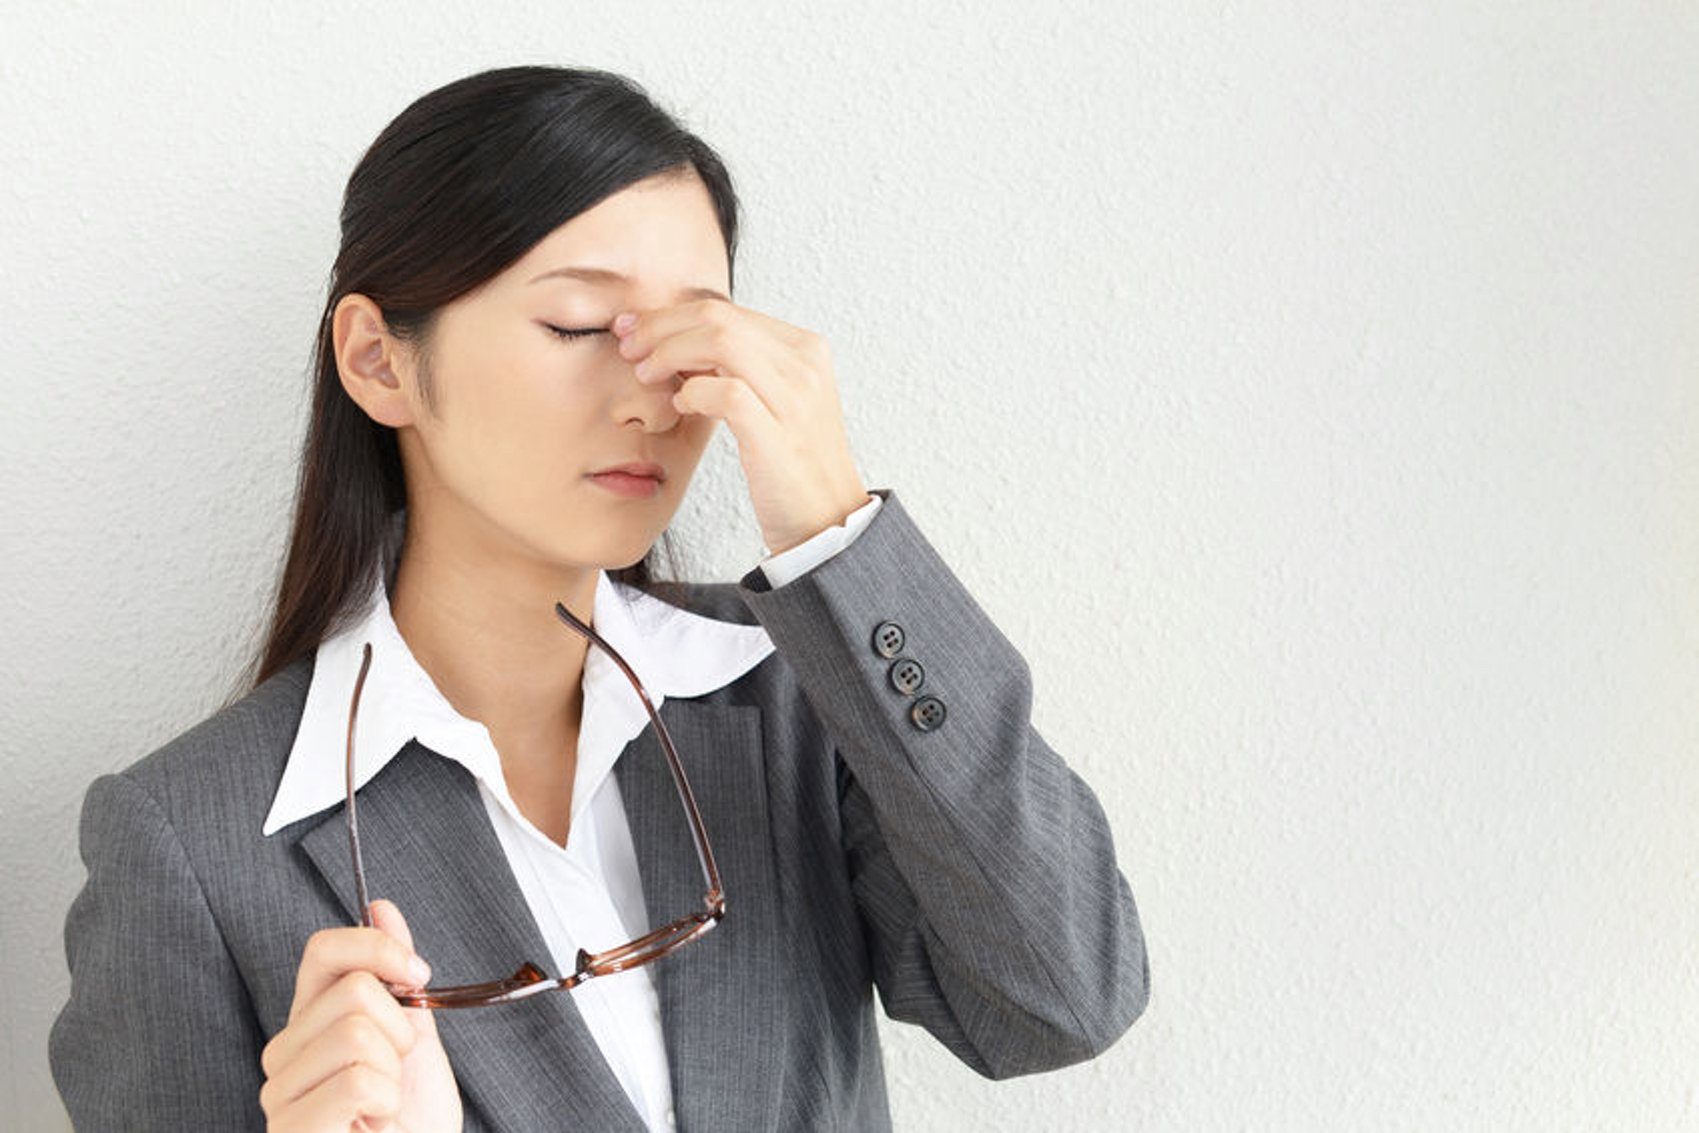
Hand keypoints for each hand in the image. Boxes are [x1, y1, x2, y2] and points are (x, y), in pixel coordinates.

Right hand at [260, 900, 461, 1131]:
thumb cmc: (411, 1120)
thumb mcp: (413, 1035)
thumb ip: (394, 974)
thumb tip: (380, 906)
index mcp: (309, 1024)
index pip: (323, 950)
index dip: (378, 949)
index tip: (417, 978)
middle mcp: (283, 1055)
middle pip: (355, 992)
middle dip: (399, 1032)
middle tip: (394, 1075)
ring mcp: (280, 1097)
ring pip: (358, 1033)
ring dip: (394, 1071)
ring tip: (383, 1106)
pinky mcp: (293, 1130)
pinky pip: (358, 1081)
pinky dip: (387, 1101)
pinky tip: (375, 1124)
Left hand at [612, 299, 869, 553]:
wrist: (827, 518)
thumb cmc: (791, 462)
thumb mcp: (771, 399)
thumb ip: (736, 366)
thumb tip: (674, 339)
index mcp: (804, 347)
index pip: (726, 310)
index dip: (672, 315)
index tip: (635, 329)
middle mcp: (804, 364)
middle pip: (717, 316)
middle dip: (661, 327)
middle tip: (629, 347)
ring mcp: (794, 397)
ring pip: (719, 342)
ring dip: (669, 353)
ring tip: (645, 374)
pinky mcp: (777, 433)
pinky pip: (724, 392)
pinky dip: (692, 392)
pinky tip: (681, 406)